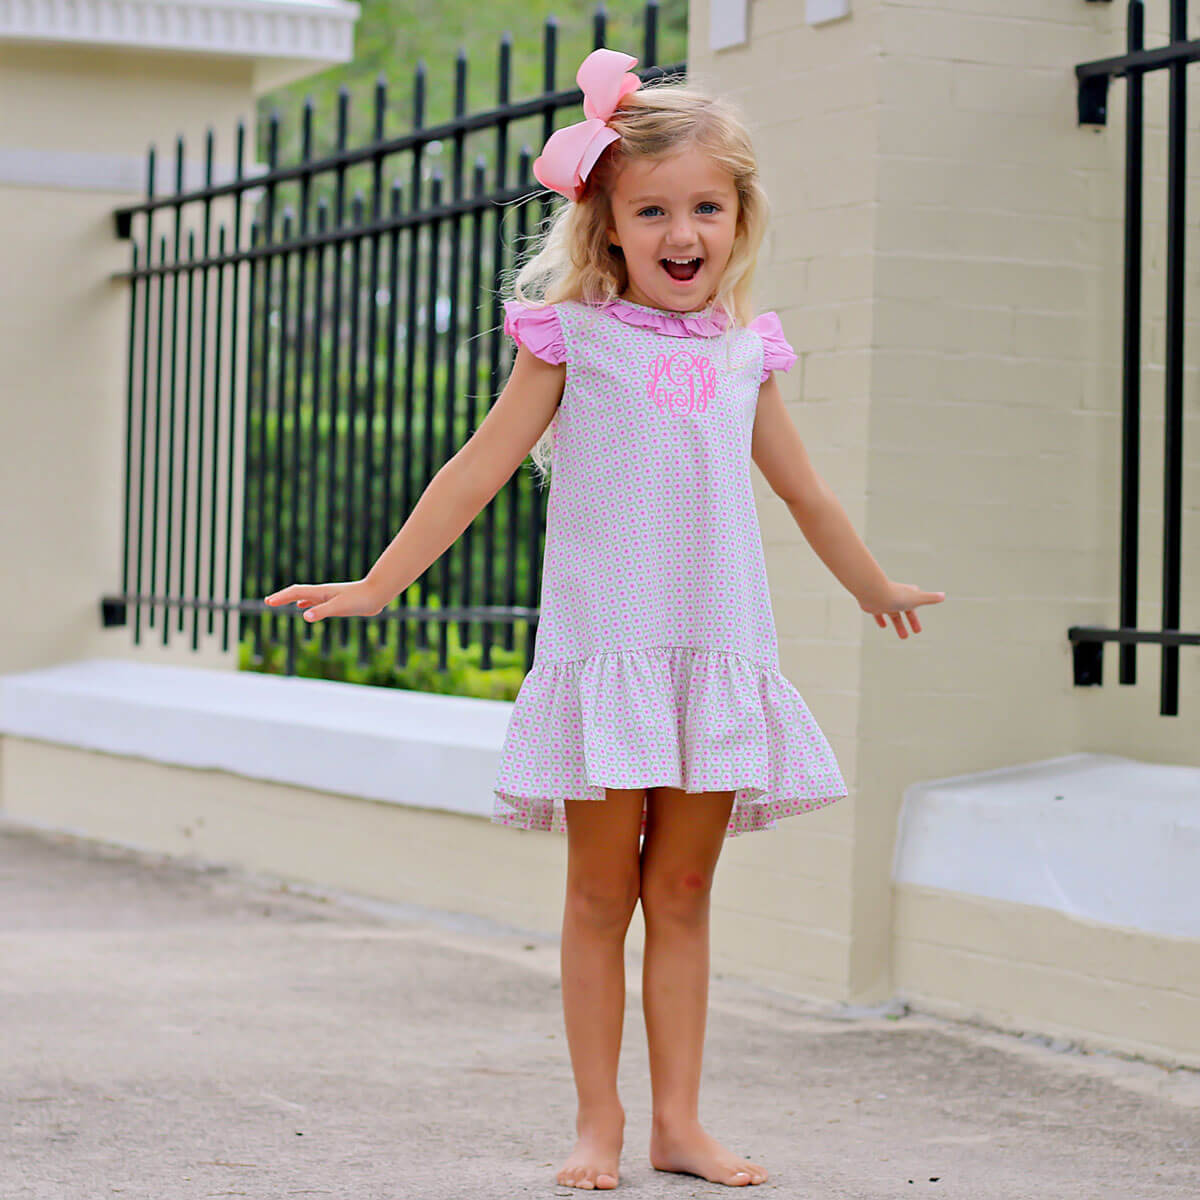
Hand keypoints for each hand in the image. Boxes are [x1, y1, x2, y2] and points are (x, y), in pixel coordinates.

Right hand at [263, 577, 386, 622]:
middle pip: (297, 593)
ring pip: (305, 597)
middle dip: (282, 597)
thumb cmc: (359, 600)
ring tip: (281, 602)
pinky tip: (305, 608)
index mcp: (321, 592)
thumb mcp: (339, 607)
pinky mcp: (336, 601)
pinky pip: (315, 602)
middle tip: (268, 601)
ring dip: (291, 599)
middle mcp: (323, 593)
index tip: (268, 602)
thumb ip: (322, 611)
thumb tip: (304, 616)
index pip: (295, 593)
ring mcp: (329, 596)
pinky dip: (306, 604)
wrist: (377, 594)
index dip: (281, 597)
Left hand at [858, 581, 944, 639]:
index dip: (919, 614)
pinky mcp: (874, 605)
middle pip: (906, 610)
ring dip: (899, 625)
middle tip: (917, 632)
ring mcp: (885, 601)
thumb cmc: (897, 596)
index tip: (919, 625)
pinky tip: (883, 626)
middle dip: (911, 621)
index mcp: (908, 594)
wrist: (874, 594)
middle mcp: (897, 597)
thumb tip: (943, 596)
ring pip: (893, 614)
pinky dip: (881, 619)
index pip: (916, 602)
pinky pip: (878, 613)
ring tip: (904, 637)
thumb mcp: (917, 598)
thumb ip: (930, 598)